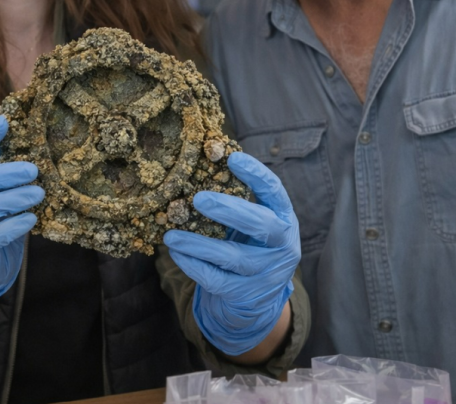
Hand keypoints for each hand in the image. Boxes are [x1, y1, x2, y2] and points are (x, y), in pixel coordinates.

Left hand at [164, 151, 299, 355]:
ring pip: (232, 257)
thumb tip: (203, 164)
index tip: (232, 158)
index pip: (276, 192)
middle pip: (260, 226)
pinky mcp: (244, 294)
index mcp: (285, 219)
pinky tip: (175, 252)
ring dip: (198, 244)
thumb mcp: (252, 222)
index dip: (257, 174)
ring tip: (170, 234)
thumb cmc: (250, 246)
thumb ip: (237, 200)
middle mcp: (282, 246)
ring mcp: (266, 273)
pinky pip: (215, 279)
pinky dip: (192, 264)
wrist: (257, 298)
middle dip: (229, 210)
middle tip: (198, 199)